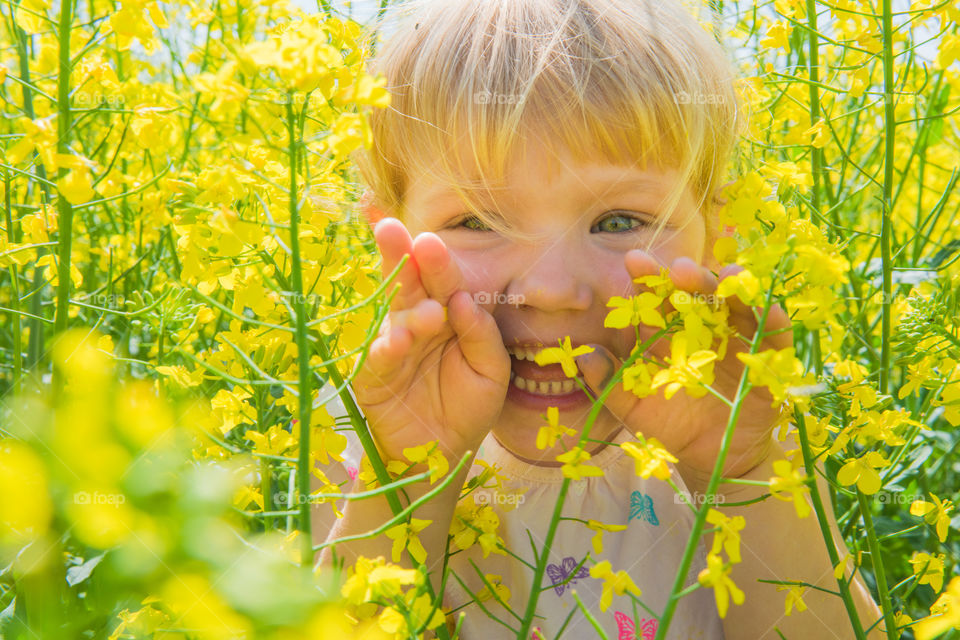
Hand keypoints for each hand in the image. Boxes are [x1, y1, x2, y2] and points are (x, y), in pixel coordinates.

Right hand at [353, 218, 510, 465]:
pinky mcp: (373, 375)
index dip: (437, 262)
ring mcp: (392, 346)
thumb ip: (483, 335)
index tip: (431, 242)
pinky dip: (387, 349)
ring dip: (406, 310)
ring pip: (392, 316)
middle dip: (399, 257)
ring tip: (428, 315)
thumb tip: (461, 300)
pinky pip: (378, 357)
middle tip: (392, 231)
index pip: (442, 282)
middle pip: (407, 284)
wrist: (444, 453)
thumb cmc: (469, 406)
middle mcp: (416, 322)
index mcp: (446, 315)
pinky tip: (398, 342)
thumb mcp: (491, 372)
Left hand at [574, 251, 792, 490]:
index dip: (647, 280)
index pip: (658, 299)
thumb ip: (608, 381)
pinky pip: (774, 335)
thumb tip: (583, 355)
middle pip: (697, 294)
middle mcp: (703, 328)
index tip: (633, 261)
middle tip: (677, 268)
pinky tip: (762, 305)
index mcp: (668, 333)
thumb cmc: (669, 425)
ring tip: (727, 275)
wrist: (711, 459)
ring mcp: (737, 340)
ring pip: (737, 305)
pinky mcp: (769, 360)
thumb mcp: (634, 406)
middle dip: (688, 278)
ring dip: (733, 288)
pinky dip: (771, 318)